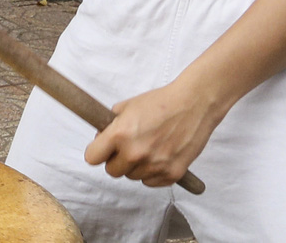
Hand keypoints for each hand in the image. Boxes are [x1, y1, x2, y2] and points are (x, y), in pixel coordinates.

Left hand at [85, 78, 223, 188]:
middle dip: (116, 160)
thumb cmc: (161, 102)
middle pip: (112, 171)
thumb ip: (111, 124)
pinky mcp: (171, 174)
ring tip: (148, 148)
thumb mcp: (127, 106)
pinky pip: (151, 182)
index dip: (97, 152)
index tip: (102, 150)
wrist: (193, 105)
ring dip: (135, 167)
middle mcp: (135, 153)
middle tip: (127, 147)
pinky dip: (152, 173)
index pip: (92, 158)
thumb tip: (101, 137)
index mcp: (120, 134)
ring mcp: (154, 166)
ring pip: (132, 177)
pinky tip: (159, 156)